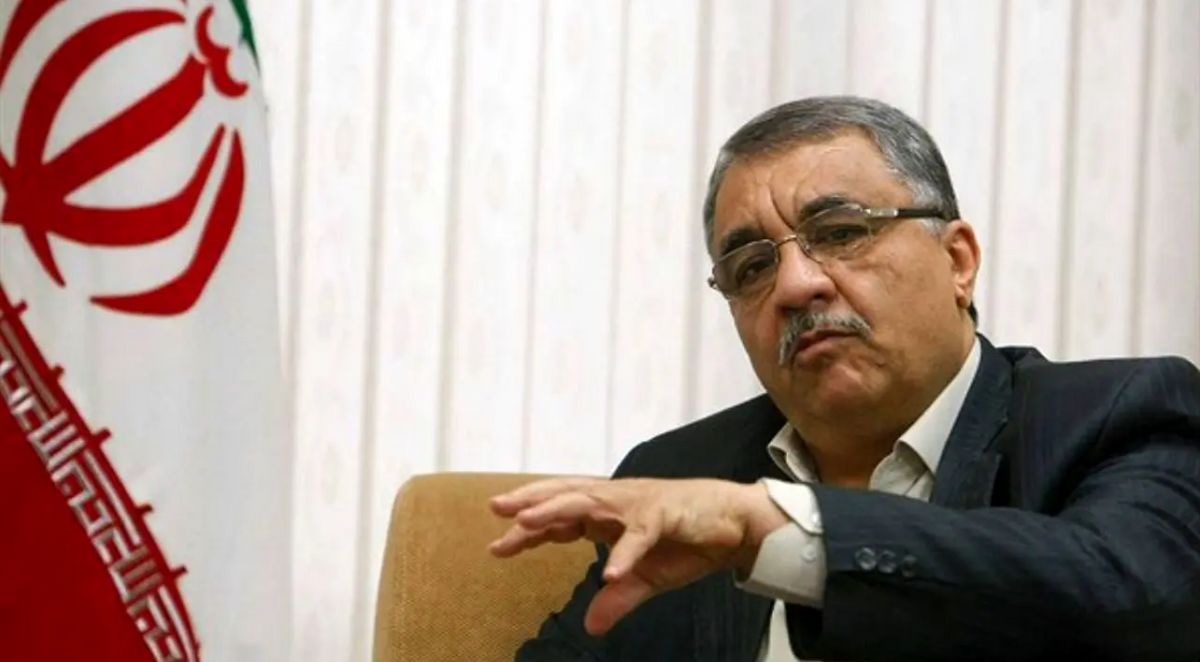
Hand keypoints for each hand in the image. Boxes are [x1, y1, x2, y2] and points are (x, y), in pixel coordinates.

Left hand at [488, 477, 786, 634]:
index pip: (558, 517)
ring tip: (527, 524)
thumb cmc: (685, 541)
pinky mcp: (664, 514)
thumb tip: (592, 627)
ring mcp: (638, 504)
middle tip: (496, 510)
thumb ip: (616, 598)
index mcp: (606, 514)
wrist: (731, 524)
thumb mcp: (644, 577)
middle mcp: (615, 501)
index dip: (528, 529)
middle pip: (564, 497)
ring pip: (589, 503)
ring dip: (557, 512)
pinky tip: (609, 574)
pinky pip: (639, 535)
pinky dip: (625, 553)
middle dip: (529, 503)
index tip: (498, 546)